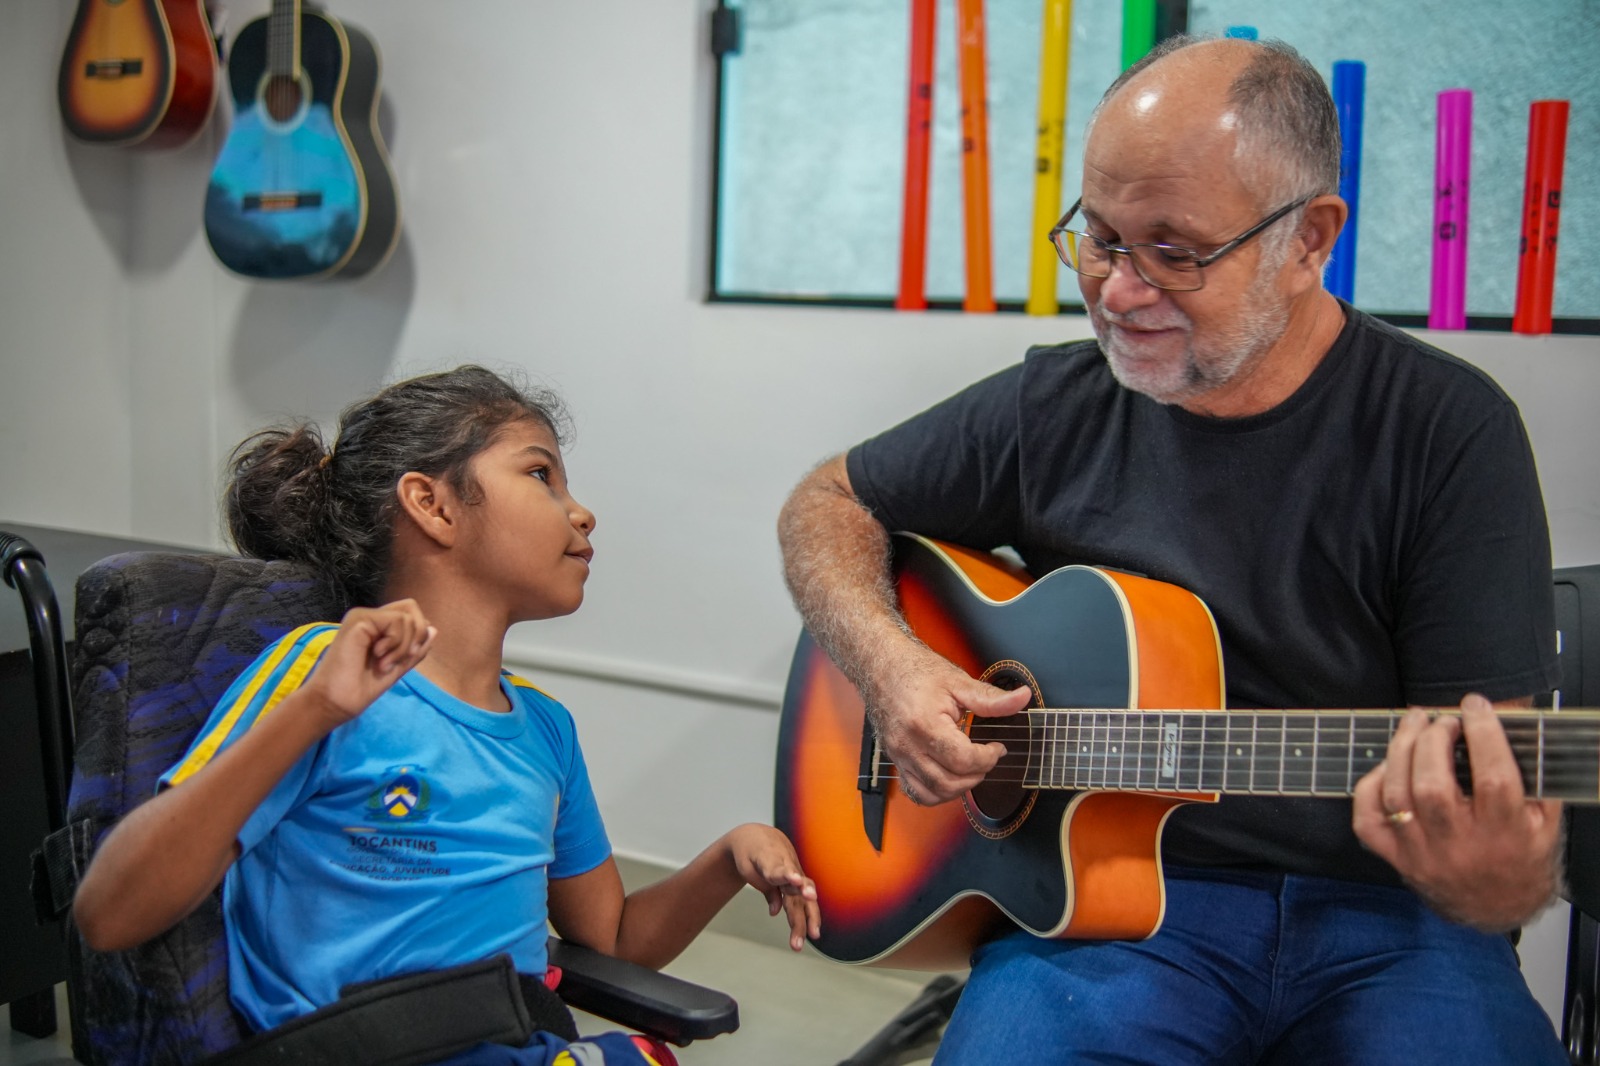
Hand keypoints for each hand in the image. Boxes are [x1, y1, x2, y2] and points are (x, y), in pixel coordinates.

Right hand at [303, 600, 436, 726]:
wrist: (338, 701)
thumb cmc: (362, 687)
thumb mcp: (398, 667)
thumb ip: (415, 649)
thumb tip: (434, 629)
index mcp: (378, 627)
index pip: (411, 615)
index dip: (418, 635)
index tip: (405, 660)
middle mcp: (370, 617)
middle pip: (411, 607)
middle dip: (416, 635)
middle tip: (400, 658)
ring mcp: (363, 616)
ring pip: (407, 617)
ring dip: (403, 646)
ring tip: (384, 663)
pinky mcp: (359, 618)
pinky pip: (397, 621)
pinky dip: (396, 644)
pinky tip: (379, 657)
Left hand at [726, 824, 820, 951]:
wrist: (758, 837)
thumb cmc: (751, 854)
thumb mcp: (749, 867)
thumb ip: (765, 888)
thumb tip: (775, 911)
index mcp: (769, 860)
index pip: (779, 869)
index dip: (787, 875)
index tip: (796, 880)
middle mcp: (786, 867)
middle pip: (795, 888)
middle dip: (803, 907)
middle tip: (810, 923)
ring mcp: (794, 874)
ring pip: (803, 896)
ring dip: (809, 916)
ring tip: (814, 933)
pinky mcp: (797, 880)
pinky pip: (805, 898)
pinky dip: (809, 911)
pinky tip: (813, 929)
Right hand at [867, 644, 1031, 806]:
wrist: (882, 666)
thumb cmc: (916, 671)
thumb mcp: (958, 681)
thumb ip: (991, 698)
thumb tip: (1022, 698)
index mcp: (925, 725)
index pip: (963, 760)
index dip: (988, 758)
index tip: (997, 747)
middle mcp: (908, 746)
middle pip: (949, 782)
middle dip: (977, 774)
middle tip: (987, 757)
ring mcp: (899, 756)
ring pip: (932, 793)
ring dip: (959, 788)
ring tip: (971, 768)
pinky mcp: (895, 760)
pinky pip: (916, 792)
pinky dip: (936, 793)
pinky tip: (950, 777)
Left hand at [1352, 694, 1562, 931]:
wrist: (1498, 909)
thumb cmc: (1523, 857)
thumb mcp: (1545, 821)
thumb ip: (1533, 777)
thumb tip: (1512, 723)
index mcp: (1506, 834)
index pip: (1492, 778)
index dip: (1483, 735)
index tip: (1474, 706)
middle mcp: (1460, 846)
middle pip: (1432, 785)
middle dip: (1432, 741)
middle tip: (1440, 720)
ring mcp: (1422, 854)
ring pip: (1396, 797)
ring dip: (1399, 752)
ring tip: (1413, 725)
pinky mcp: (1397, 859)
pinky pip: (1367, 821)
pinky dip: (1369, 786)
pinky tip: (1386, 766)